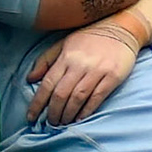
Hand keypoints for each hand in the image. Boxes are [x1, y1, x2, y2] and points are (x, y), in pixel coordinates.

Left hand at [26, 22, 143, 124]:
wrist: (121, 27)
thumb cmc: (89, 37)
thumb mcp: (64, 43)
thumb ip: (46, 61)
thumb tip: (30, 79)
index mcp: (66, 57)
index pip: (47, 84)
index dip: (37, 103)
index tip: (31, 117)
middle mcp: (80, 64)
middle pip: (61, 94)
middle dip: (53, 113)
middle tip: (50, 123)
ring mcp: (97, 70)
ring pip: (77, 98)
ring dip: (68, 114)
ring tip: (63, 123)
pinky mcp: (113, 76)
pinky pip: (97, 97)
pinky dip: (87, 111)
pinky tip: (80, 118)